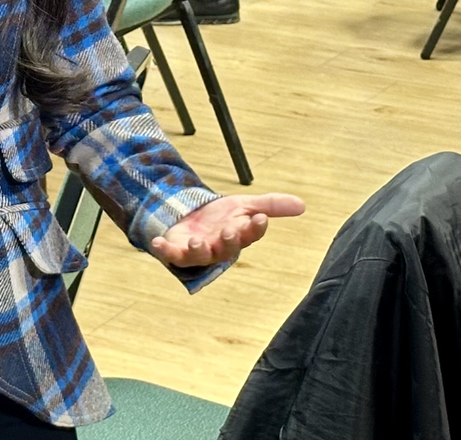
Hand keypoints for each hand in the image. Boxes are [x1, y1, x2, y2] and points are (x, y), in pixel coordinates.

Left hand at [148, 193, 305, 267]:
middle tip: (230, 230)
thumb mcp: (245, 205)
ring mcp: (197, 251)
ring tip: (198, 240)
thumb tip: (302, 205)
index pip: (250, 235)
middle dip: (229, 241)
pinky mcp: (176, 250)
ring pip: (200, 256)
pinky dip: (164, 251)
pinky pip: (170, 255)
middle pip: (227, 249)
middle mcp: (218, 248)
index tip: (260, 217)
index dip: (255, 228)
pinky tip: (158, 242)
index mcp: (237, 237)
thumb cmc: (220, 217)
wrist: (190, 217)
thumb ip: (272, 205)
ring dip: (200, 250)